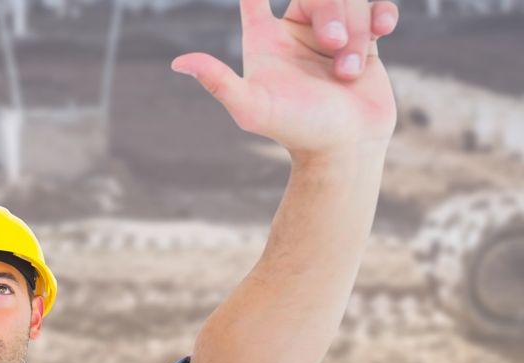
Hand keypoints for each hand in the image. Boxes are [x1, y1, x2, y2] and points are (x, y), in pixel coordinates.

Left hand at [171, 0, 398, 155]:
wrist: (345, 148)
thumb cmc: (297, 130)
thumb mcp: (252, 107)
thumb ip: (218, 82)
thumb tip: (178, 63)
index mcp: (264, 40)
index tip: (265, 0)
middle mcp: (295, 33)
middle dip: (331, 12)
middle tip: (332, 46)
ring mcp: (330, 35)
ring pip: (349, 2)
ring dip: (355, 32)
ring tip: (349, 71)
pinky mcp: (363, 41)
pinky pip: (375, 6)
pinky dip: (381, 14)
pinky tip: (383, 30)